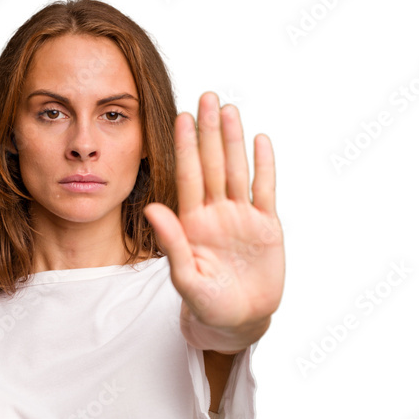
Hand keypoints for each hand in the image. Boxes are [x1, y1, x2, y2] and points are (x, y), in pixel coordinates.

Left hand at [143, 91, 284, 331]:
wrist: (237, 322)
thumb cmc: (207, 305)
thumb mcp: (186, 278)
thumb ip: (172, 243)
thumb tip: (152, 208)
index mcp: (192, 223)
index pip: (188, 176)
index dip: (185, 147)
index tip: (180, 117)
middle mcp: (216, 213)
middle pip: (212, 164)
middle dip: (209, 131)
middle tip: (207, 96)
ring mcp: (241, 217)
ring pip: (237, 171)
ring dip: (233, 140)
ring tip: (229, 109)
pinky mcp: (266, 226)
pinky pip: (265, 190)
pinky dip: (264, 166)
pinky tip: (260, 140)